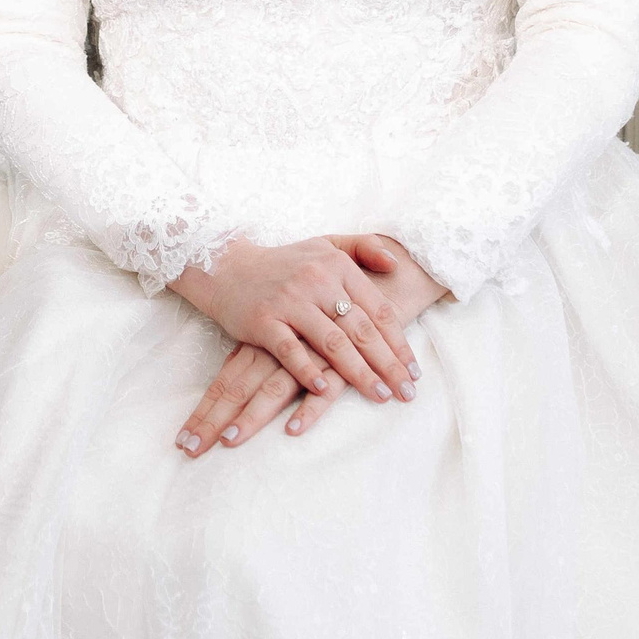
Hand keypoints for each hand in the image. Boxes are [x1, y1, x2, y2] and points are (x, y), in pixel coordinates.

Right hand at [175, 235, 449, 457]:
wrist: (225, 264)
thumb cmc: (283, 261)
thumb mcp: (325, 244)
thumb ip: (363, 248)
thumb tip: (396, 262)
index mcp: (337, 265)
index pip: (377, 310)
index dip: (399, 342)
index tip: (414, 370)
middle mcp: (317, 282)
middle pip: (361, 330)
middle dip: (388, 364)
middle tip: (407, 392)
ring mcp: (290, 301)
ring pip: (333, 343)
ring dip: (359, 373)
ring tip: (380, 395)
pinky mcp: (263, 320)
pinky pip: (291, 351)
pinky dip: (309, 371)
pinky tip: (326, 390)